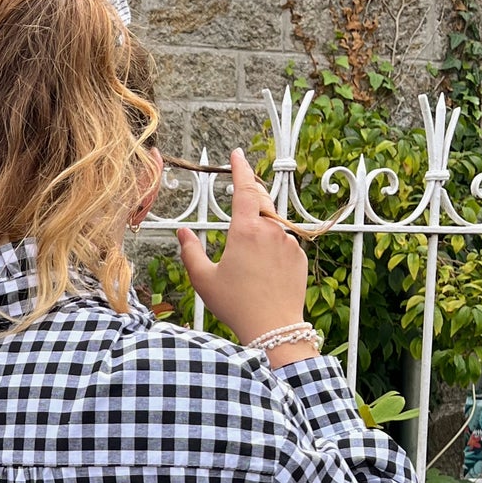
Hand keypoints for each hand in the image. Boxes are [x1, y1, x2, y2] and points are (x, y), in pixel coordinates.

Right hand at [177, 150, 312, 361]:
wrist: (273, 327)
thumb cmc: (235, 304)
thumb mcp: (203, 279)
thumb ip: (190, 251)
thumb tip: (182, 232)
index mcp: (245, 231)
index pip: (244, 188)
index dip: (240, 168)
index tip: (238, 154)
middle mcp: (270, 230)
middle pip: (260, 201)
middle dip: (250, 194)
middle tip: (240, 196)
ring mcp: (287, 242)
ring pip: (271, 224)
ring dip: (259, 228)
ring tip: (247, 256)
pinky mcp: (298, 256)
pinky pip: (283, 242)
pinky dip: (271, 247)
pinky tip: (262, 270)